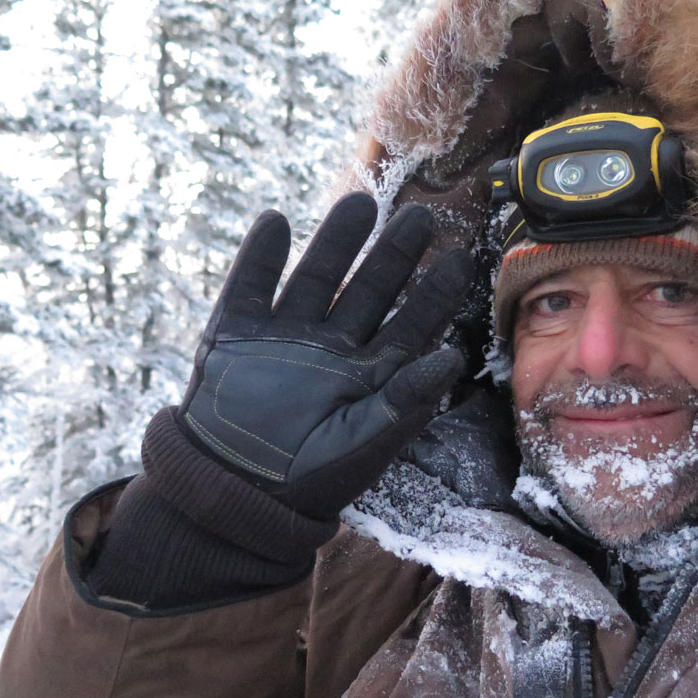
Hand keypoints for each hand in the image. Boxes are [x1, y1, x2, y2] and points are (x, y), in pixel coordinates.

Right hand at [179, 192, 473, 519]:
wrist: (235, 494)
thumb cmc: (310, 478)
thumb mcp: (365, 443)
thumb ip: (405, 399)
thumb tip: (451, 357)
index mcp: (368, 373)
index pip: (410, 324)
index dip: (435, 293)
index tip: (462, 260)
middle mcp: (331, 347)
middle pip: (368, 289)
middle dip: (393, 254)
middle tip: (419, 216)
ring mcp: (284, 336)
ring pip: (315, 276)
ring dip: (334, 241)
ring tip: (359, 202)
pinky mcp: (236, 334)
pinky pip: (249, 286)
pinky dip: (260, 256)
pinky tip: (276, 222)